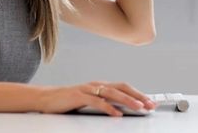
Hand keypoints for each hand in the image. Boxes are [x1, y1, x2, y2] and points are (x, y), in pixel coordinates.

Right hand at [34, 81, 155, 116]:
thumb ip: (105, 102)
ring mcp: (88, 89)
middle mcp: (97, 85)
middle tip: (150, 104)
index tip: (151, 101)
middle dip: (138, 96)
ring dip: (128, 100)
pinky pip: (97, 102)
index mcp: (101, 85)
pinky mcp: (79, 96)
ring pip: (112, 93)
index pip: (124, 87)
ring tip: (139, 107)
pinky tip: (117, 113)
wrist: (45, 98)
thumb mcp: (90, 100)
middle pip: (122, 88)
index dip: (139, 93)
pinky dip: (109, 108)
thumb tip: (122, 108)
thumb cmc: (68, 100)